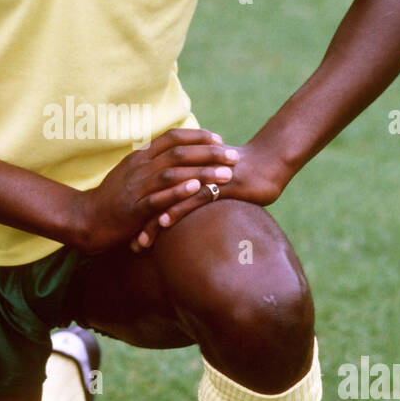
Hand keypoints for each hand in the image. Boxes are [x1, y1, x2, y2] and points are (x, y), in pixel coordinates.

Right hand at [72, 127, 239, 254]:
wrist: (86, 218)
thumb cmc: (113, 199)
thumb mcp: (132, 175)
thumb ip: (151, 165)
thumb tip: (174, 158)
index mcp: (141, 157)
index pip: (172, 138)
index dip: (197, 137)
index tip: (219, 139)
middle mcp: (140, 167)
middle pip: (178, 152)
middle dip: (209, 154)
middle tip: (234, 157)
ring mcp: (136, 186)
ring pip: (172, 173)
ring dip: (202, 172)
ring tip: (226, 175)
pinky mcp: (134, 208)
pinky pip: (158, 197)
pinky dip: (178, 191)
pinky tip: (197, 189)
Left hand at [130, 140, 292, 250]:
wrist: (272, 158)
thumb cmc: (247, 172)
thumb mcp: (217, 180)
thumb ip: (201, 190)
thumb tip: (192, 207)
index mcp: (185, 168)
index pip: (155, 189)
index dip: (140, 208)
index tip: (127, 229)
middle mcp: (190, 169)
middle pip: (156, 195)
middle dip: (140, 219)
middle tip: (127, 240)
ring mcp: (204, 175)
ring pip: (170, 198)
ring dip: (152, 221)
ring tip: (140, 242)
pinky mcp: (220, 183)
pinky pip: (193, 197)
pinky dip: (176, 209)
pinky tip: (163, 223)